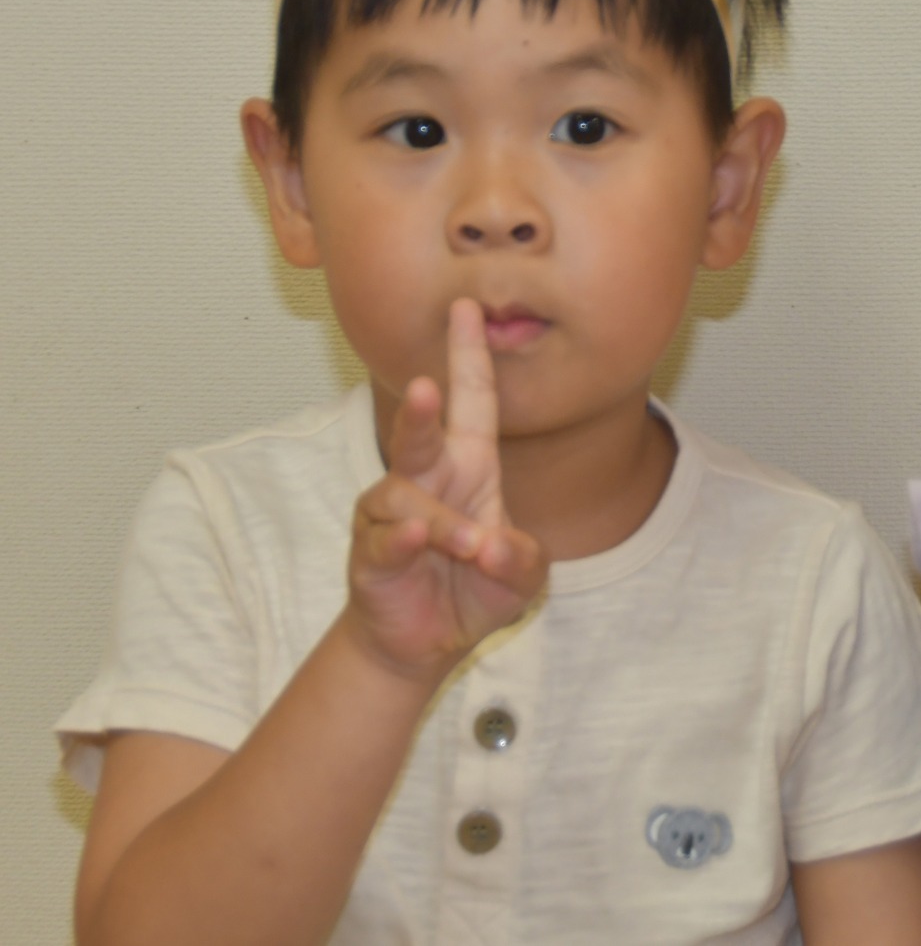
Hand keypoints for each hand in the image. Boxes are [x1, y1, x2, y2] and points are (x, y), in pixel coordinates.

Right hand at [345, 298, 548, 679]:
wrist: (428, 642)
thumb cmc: (476, 588)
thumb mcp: (520, 575)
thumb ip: (521, 560)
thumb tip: (494, 546)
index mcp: (470, 466)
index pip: (472, 401)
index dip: (469, 356)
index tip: (467, 308)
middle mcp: (427, 479)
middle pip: (420, 434)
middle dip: (421, 410)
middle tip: (429, 387)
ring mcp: (391, 514)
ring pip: (405, 498)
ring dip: (440, 522)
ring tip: (471, 545)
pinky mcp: (369, 553)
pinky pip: (382, 538)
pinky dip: (400, 539)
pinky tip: (413, 539)